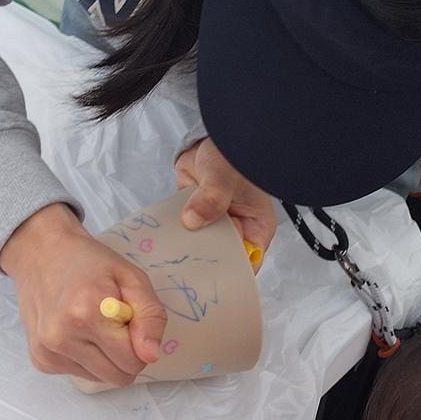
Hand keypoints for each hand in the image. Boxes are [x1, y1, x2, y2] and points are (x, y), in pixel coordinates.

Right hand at [0, 203, 166, 384]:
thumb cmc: (90, 263)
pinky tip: (76, 331)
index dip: (140, 342)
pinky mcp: (40, 359)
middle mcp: (62, 336)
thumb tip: (151, 355)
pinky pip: (81, 374)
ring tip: (93, 325)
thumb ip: (150, 316)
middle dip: (125, 354)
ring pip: (101, 379)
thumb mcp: (132, 278)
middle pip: (118, 376)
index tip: (129, 320)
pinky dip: (86, 358)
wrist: (41, 255)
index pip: (133, 360)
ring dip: (105, 357)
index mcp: (87, 312)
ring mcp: (48, 351)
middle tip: (114, 324)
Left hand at [175, 137, 276, 271]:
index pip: (246, 263)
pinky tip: (164, 244)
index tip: (208, 279)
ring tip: (170, 259)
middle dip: (204, 263)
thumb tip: (193, 219)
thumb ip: (212, 198)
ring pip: (201, 248)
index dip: (229, 273)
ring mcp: (215, 225)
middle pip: (221, 259)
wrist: (209, 139)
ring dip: (188, 249)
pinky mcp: (196, 218)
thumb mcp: (224, 177)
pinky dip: (176, 237)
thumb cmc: (231, 154)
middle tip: (184, 271)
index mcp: (256, 228)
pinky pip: (186, 234)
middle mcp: (238, 230)